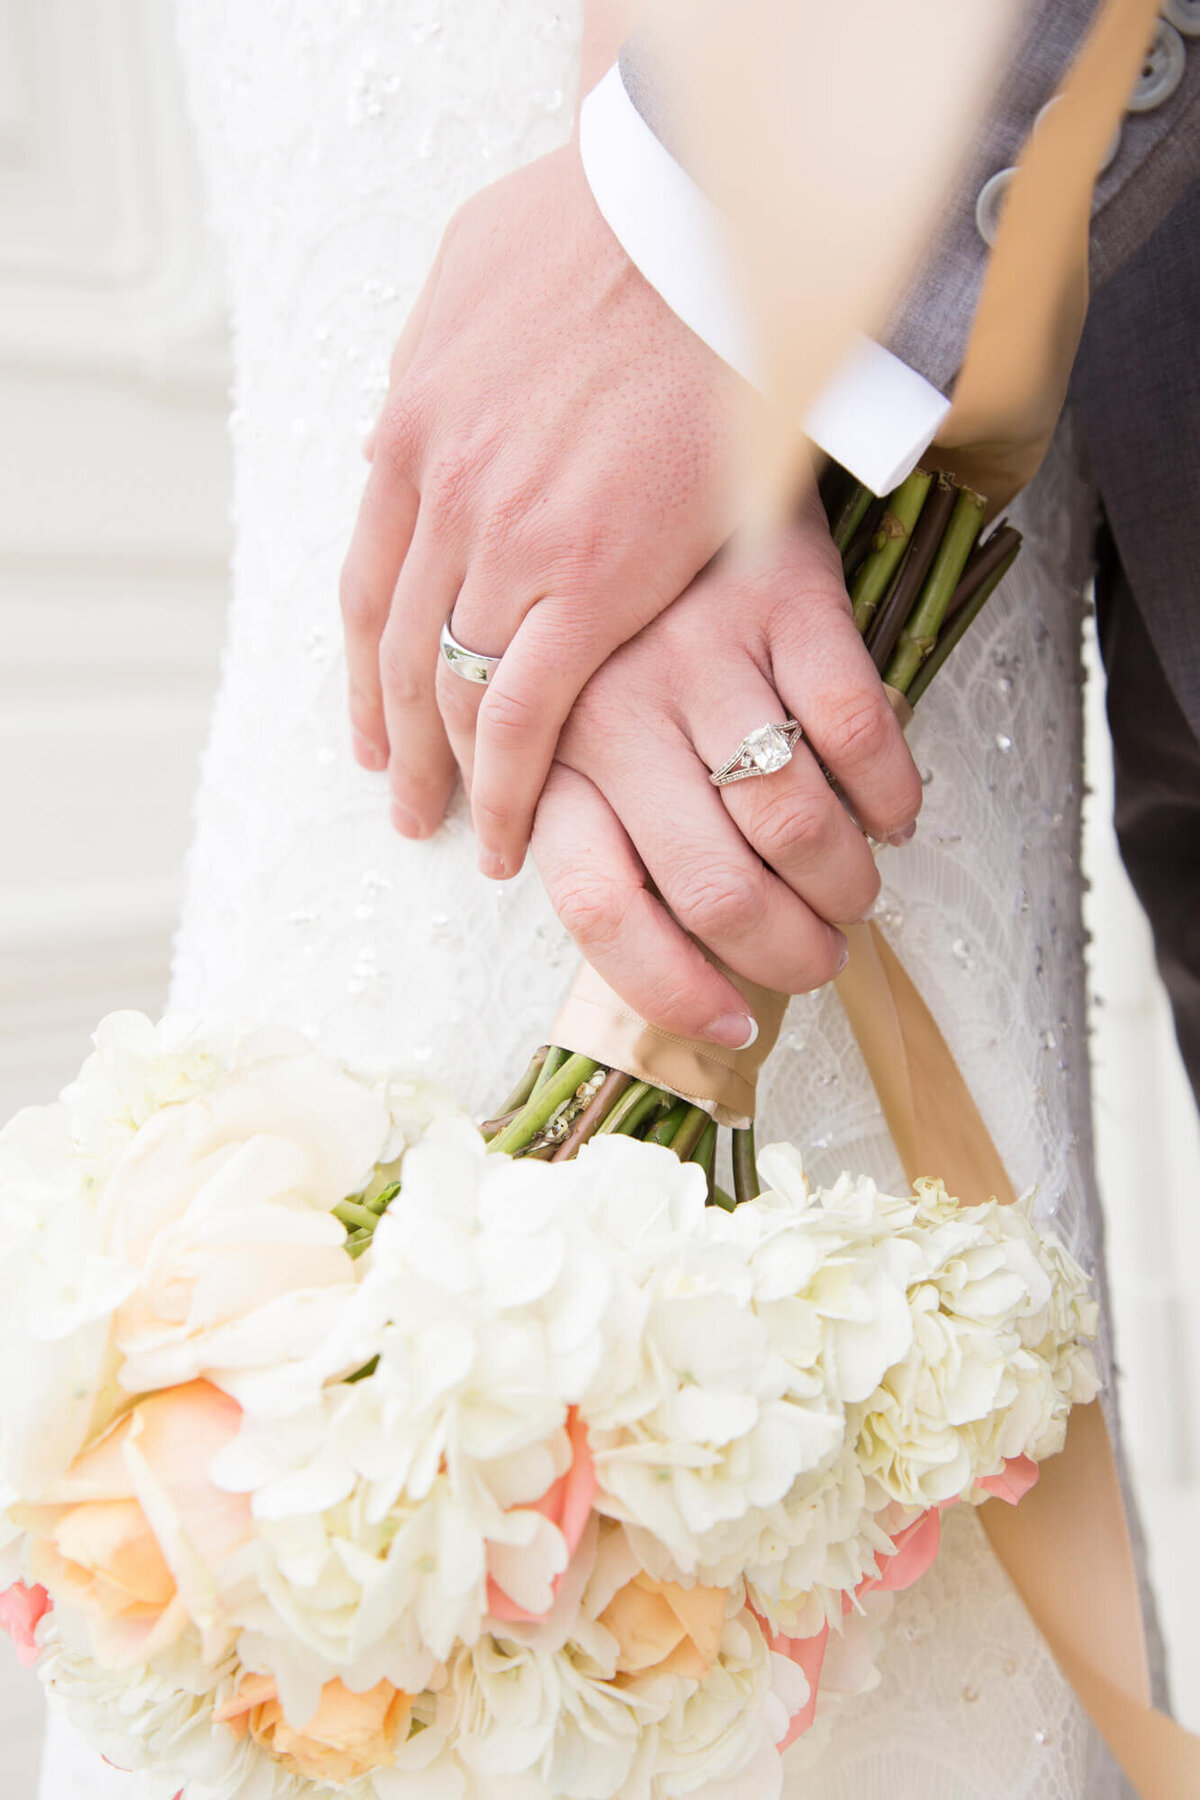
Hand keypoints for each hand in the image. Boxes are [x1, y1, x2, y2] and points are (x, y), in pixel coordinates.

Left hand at [340, 144, 745, 870]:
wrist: (692, 218)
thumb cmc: (602, 227)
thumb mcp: (471, 280)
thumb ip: (436, 372)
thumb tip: (408, 427)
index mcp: (413, 437)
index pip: (369, 587)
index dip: (367, 672)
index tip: (376, 729)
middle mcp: (443, 500)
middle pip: (399, 653)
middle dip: (401, 745)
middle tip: (408, 807)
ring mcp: (510, 544)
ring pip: (454, 692)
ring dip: (454, 777)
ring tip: (471, 836)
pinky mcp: (591, 579)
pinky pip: (527, 710)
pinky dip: (511, 783)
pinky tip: (514, 830)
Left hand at [532, 496, 922, 1045]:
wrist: (654, 444)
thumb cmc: (623, 629)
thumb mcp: (576, 729)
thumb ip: (596, 830)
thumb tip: (661, 961)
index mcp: (555, 755)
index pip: (602, 910)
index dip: (673, 989)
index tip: (732, 1023)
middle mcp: (618, 708)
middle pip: (712, 888)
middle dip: (785, 954)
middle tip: (820, 960)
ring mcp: (702, 651)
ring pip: (795, 824)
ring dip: (845, 889)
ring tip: (853, 896)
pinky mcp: (786, 599)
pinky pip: (861, 731)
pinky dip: (891, 799)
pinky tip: (892, 817)